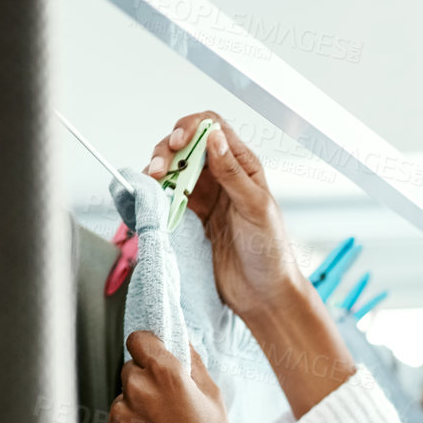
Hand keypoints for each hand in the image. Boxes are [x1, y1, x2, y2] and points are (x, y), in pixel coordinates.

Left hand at [99, 330, 263, 422]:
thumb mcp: (214, 397)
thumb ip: (192, 362)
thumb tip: (178, 339)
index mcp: (165, 372)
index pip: (138, 340)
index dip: (148, 351)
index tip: (155, 363)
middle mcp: (137, 389)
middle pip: (129, 372)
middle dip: (144, 385)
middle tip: (168, 412)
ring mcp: (118, 416)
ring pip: (121, 402)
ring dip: (135, 413)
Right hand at [146, 111, 308, 323]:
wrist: (263, 295)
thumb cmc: (271, 253)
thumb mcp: (256, 208)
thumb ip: (232, 173)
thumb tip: (212, 136)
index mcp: (244, 167)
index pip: (213, 128)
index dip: (191, 127)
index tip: (178, 143)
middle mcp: (223, 176)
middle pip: (186, 146)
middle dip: (167, 151)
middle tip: (158, 170)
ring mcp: (206, 196)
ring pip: (173, 169)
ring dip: (158, 170)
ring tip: (152, 181)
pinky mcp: (192, 216)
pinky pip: (168, 195)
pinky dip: (156, 192)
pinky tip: (151, 197)